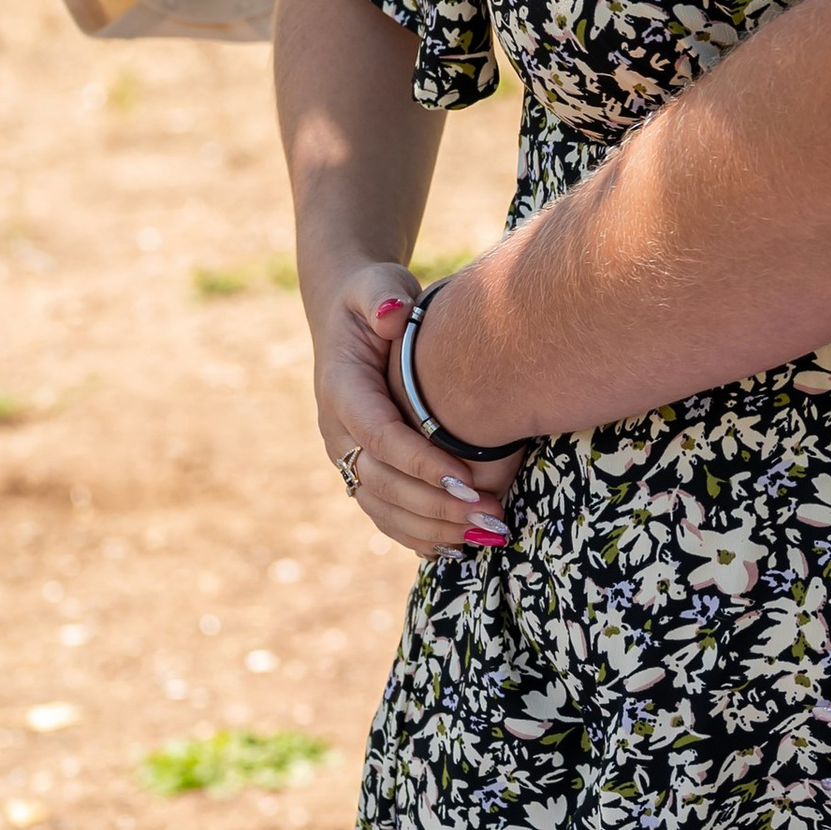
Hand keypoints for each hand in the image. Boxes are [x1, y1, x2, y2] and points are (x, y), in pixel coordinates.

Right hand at [310, 258, 528, 560]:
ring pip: (383, 508)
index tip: (468, 478)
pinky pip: (386, 514)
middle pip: (384, 482)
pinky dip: (419, 535)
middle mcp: (338, 432)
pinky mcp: (363, 470)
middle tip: (491, 516)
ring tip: (487, 535)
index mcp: (341, 390)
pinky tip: (461, 547)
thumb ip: (381, 294)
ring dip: (433, 528)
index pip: (379, 435)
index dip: (421, 461)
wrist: (351, 318)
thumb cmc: (373, 297)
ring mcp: (349, 457)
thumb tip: (391, 315)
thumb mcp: (375, 283)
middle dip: (437, 505)